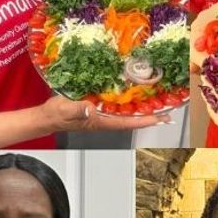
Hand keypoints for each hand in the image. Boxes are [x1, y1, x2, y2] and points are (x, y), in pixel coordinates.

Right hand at [44, 96, 164, 132]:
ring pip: (127, 112)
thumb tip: (91, 109)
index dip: (145, 120)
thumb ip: (78, 109)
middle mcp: (106, 119)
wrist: (48, 116)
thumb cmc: (56, 115)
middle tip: (168, 111)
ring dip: (142, 108)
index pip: (128, 122)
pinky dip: (129, 101)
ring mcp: (103, 114)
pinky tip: (135, 95)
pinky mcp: (98, 107)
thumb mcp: (65, 110)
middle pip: (133, 118)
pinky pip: (117, 105)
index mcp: (102, 121)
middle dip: (150, 115)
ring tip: (159, 103)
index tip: (160, 118)